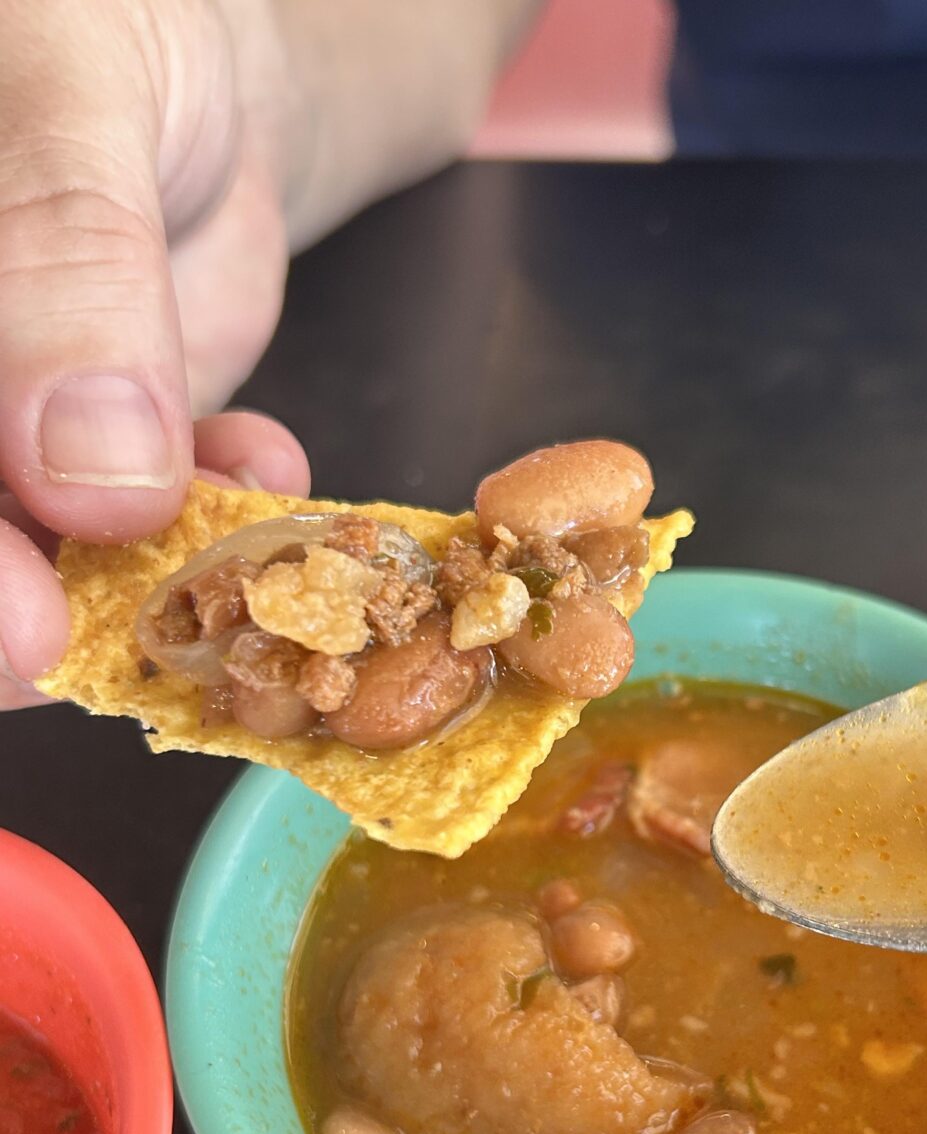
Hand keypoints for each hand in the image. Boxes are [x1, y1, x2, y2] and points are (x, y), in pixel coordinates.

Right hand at [0, 0, 535, 709]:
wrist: (197, 56)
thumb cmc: (105, 24)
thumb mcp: (75, 98)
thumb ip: (69, 263)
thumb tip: (88, 473)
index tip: (25, 634)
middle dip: (30, 616)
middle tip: (124, 646)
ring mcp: (12, 428)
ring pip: (46, 558)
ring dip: (150, 577)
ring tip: (242, 537)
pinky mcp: (100, 455)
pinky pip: (149, 526)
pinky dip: (220, 523)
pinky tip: (269, 469)